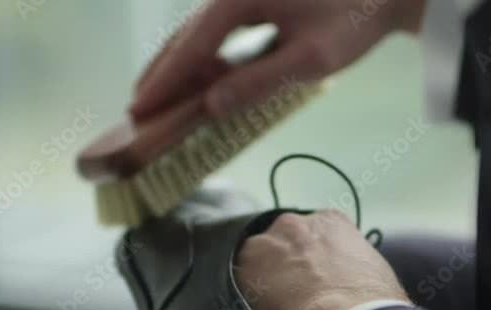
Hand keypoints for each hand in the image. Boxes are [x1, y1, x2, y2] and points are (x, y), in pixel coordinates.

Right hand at [130, 0, 427, 118]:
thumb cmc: (354, 19)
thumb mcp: (309, 60)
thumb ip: (257, 83)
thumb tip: (210, 107)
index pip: (190, 46)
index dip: (164, 82)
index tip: (138, 110)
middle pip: (186, 34)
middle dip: (161, 72)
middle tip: (136, 108)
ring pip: (201, 30)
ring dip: (181, 64)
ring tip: (160, 96)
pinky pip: (220, 28)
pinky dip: (206, 54)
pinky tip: (204, 76)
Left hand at [234, 210, 409, 309]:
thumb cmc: (371, 302)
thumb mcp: (374, 273)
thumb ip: (356, 268)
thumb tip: (357, 283)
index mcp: (333, 221)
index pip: (317, 232)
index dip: (314, 257)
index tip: (316, 276)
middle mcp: (298, 221)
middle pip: (284, 237)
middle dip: (286, 260)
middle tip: (294, 291)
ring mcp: (270, 239)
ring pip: (259, 255)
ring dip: (264, 274)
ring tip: (275, 305)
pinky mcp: (248, 263)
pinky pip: (241, 276)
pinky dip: (248, 292)